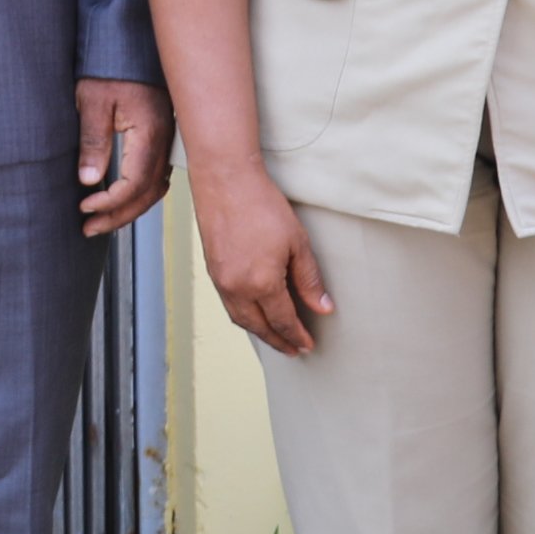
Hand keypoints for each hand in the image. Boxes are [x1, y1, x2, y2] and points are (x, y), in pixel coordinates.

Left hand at [74, 78, 173, 239]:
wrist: (128, 43)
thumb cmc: (109, 66)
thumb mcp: (93, 101)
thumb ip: (93, 142)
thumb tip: (89, 180)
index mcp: (149, 134)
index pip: (134, 185)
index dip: (109, 203)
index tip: (84, 207)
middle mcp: (164, 141)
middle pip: (148, 194)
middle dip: (119, 216)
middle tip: (89, 228)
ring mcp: (166, 140)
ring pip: (155, 188)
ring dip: (130, 208)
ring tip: (101, 220)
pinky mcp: (161, 136)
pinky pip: (156, 174)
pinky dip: (139, 194)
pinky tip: (121, 197)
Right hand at [188, 153, 330, 355]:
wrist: (226, 183)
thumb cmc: (262, 207)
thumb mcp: (298, 244)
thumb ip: (309, 280)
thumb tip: (322, 307)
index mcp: (261, 283)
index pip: (282, 321)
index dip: (297, 336)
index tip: (308, 345)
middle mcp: (237, 288)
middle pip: (259, 326)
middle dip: (278, 341)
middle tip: (294, 350)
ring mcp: (221, 280)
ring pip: (240, 318)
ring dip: (259, 331)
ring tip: (275, 337)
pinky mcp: (212, 270)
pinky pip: (228, 304)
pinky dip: (244, 315)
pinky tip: (253, 313)